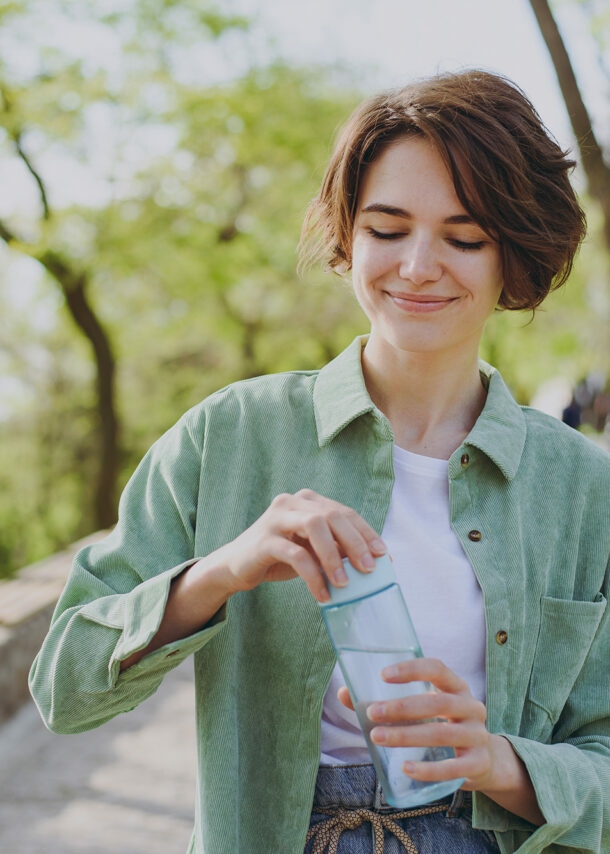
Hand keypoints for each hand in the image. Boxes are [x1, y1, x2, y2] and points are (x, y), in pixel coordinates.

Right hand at [212, 489, 386, 601]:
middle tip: (369, 570)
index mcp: (308, 500)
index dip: (366, 532)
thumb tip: (374, 560)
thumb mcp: (312, 550)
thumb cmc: (279, 556)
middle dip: (355, 542)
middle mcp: (292, 502)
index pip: (344, 512)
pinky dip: (313, 575)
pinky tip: (322, 594)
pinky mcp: (264, 540)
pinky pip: (295, 555)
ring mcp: (276, 518)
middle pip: (332, 516)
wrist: (236, 566)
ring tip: (344, 583)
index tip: (383, 555)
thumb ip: (336, 549)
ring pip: (315, 527)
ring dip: (334, 556)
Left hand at [337, 657, 543, 823]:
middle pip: (438, 702)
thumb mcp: (422, 710)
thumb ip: (385, 701)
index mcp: (457, 686)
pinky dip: (429, 770)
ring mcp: (478, 735)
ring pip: (442, 734)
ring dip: (407, 736)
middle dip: (402, 708)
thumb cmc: (441, 726)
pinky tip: (405, 768)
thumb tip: (344, 693)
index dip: (411, 670)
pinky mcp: (478, 764)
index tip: (382, 675)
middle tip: (372, 713)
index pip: (437, 668)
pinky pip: (454, 768)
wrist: (483, 761)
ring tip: (378, 738)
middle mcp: (471, 706)